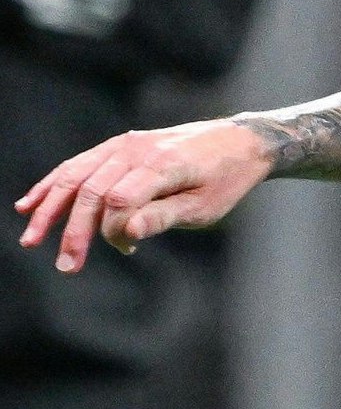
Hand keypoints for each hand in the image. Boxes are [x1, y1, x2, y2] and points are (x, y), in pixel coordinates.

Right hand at [15, 119, 276, 271]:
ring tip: (31, 240)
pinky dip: (53, 185)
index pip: (119, 200)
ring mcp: (124, 144)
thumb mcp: (207, 206)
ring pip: (75, 176)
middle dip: (74, 231)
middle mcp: (137, 149)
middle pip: (91, 190)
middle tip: (66, 266)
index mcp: (162, 165)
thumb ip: (164, 217)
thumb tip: (127, 234)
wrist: (242, 142)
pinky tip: (30, 205)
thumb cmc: (227, 179)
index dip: (113, 229)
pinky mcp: (119, 145)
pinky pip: (78, 165)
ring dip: (49, 209)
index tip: (128, 250)